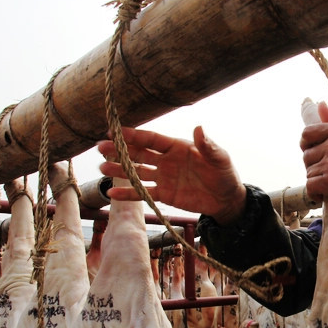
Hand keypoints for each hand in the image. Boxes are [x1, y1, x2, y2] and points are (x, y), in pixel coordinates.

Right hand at [97, 126, 246, 224]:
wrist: (226, 199)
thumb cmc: (224, 174)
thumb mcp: (219, 159)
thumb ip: (208, 146)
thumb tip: (199, 128)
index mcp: (177, 147)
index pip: (151, 139)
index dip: (134, 135)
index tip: (115, 131)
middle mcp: (166, 160)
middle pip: (138, 153)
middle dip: (120, 150)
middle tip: (100, 147)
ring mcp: (163, 177)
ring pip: (137, 172)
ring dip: (120, 169)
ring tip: (102, 167)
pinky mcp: (164, 194)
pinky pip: (143, 193)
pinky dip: (128, 193)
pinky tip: (112, 193)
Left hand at [300, 102, 327, 206]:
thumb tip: (319, 104)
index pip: (307, 134)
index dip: (307, 144)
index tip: (314, 151)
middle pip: (306, 155)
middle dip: (315, 164)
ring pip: (309, 172)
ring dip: (317, 179)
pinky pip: (310, 186)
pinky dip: (315, 193)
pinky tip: (324, 193)